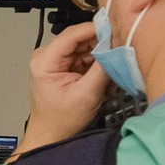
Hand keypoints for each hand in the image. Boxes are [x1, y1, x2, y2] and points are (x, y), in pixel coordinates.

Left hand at [17, 22, 109, 154]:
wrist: (51, 134)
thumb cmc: (61, 119)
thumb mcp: (86, 94)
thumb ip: (102, 68)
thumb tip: (116, 47)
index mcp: (44, 60)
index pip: (73, 34)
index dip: (96, 29)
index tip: (118, 30)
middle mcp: (47, 56)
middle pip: (81, 38)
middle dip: (102, 45)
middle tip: (120, 54)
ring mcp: (56, 60)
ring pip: (87, 47)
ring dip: (101, 57)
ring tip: (111, 72)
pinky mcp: (65, 66)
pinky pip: (86, 57)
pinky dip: (98, 65)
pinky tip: (105, 76)